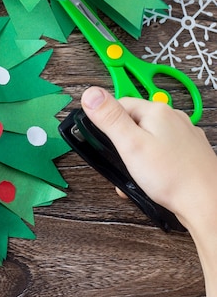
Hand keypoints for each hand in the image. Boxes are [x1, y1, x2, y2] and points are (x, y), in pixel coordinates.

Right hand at [80, 87, 216, 231]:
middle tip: (120, 164)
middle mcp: (173, 118)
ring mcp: (184, 135)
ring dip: (136, 156)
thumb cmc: (172, 177)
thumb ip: (109, 118)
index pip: (119, 104)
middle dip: (121, 143)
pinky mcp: (189, 151)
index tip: (104, 142)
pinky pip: (162, 151)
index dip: (107, 124)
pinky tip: (153, 180)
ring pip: (148, 138)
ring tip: (136, 177)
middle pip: (134, 121)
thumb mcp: (130, 145)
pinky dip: (152, 164)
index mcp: (157, 112)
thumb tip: (90, 93)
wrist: (207, 203)